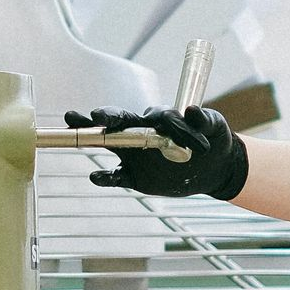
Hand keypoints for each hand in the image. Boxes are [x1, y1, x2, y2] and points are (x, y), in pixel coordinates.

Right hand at [64, 105, 249, 200]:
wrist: (217, 166)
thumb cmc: (213, 137)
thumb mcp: (214, 125)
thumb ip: (203, 118)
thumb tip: (190, 111)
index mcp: (157, 119)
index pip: (138, 114)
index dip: (120, 115)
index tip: (106, 117)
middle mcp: (141, 133)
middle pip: (116, 124)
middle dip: (103, 119)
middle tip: (90, 117)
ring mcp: (136, 155)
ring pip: (109, 145)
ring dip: (91, 138)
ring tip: (72, 133)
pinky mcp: (136, 177)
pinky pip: (117, 177)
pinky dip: (105, 178)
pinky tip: (96, 177)